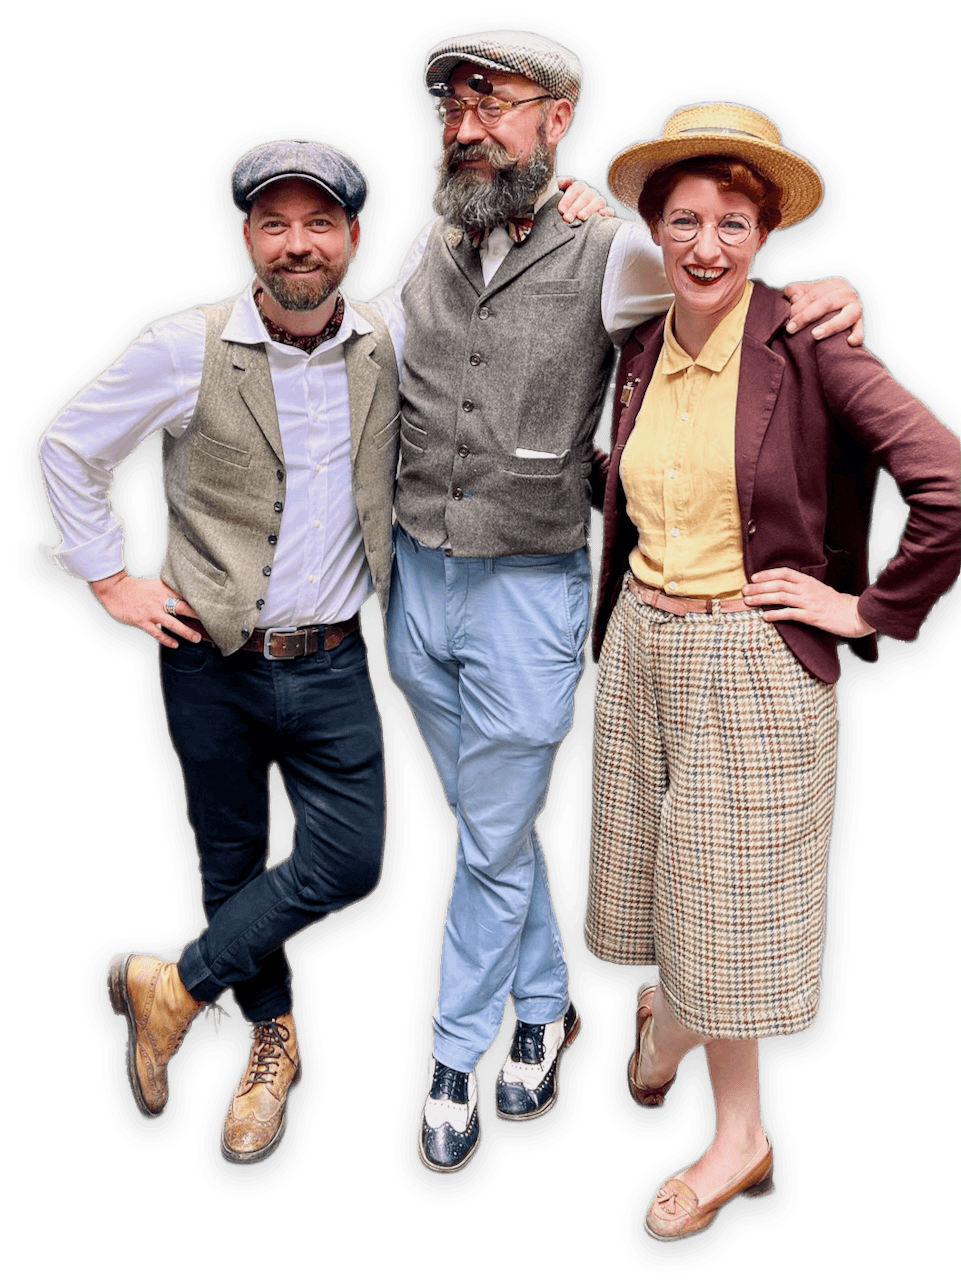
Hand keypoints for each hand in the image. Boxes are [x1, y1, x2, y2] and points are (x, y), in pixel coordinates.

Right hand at [89, 569, 203, 647]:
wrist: (114, 590)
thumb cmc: (135, 588)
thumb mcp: (155, 585)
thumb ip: (169, 591)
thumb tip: (185, 599)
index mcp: (165, 589)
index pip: (186, 595)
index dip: (199, 602)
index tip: (213, 607)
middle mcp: (160, 600)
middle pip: (184, 608)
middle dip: (198, 617)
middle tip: (212, 624)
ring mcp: (151, 611)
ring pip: (173, 623)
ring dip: (186, 632)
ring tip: (196, 638)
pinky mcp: (142, 621)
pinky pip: (157, 633)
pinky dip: (167, 640)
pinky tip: (175, 644)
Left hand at [556, 176, 613, 222]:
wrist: (572, 219)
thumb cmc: (564, 207)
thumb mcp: (559, 193)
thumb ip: (560, 184)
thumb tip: (569, 180)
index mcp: (580, 188)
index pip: (575, 189)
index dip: (567, 199)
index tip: (561, 210)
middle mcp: (591, 193)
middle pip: (585, 197)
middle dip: (575, 208)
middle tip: (567, 218)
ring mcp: (599, 202)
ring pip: (598, 202)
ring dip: (589, 210)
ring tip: (580, 217)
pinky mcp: (607, 212)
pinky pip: (610, 211)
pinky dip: (607, 213)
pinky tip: (601, 215)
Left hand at [742, 568, 874, 637]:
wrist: (853, 614)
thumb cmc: (835, 603)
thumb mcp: (818, 589)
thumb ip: (802, 587)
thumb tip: (783, 587)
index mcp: (808, 581)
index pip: (784, 573)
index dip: (767, 574)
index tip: (754, 578)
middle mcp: (806, 589)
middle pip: (778, 584)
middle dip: (758, 587)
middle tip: (744, 591)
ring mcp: (808, 602)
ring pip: (780, 597)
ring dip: (762, 599)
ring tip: (748, 602)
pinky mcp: (811, 616)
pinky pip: (790, 614)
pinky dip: (776, 615)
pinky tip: (765, 617)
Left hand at [783, 277, 864, 345]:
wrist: (841, 307)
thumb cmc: (819, 301)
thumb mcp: (807, 291)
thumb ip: (796, 291)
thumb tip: (794, 298)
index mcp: (834, 284)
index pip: (814, 295)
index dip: (798, 307)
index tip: (787, 321)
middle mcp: (847, 293)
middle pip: (826, 303)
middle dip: (806, 317)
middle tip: (791, 329)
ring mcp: (856, 308)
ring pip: (845, 316)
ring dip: (830, 326)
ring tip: (814, 335)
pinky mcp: (861, 323)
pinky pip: (861, 330)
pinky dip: (858, 335)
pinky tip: (850, 342)